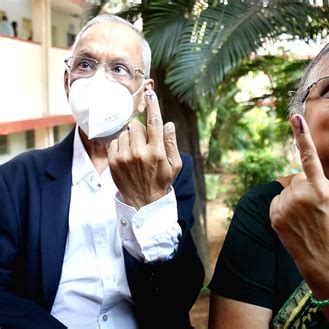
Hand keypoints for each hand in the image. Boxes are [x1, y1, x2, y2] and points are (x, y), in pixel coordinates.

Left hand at [108, 89, 181, 208]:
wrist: (143, 202)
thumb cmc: (162, 181)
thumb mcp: (175, 165)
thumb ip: (171, 143)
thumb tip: (168, 124)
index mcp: (157, 152)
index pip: (155, 123)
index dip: (153, 106)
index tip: (151, 93)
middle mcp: (140, 153)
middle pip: (136, 125)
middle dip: (140, 130)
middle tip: (145, 143)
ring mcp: (125, 157)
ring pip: (125, 132)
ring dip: (130, 138)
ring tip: (136, 152)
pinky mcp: (113, 161)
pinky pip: (116, 141)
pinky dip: (121, 145)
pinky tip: (127, 156)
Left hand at [269, 114, 328, 291]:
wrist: (325, 260)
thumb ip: (318, 183)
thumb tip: (298, 175)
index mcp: (321, 189)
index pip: (310, 157)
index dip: (302, 136)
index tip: (295, 117)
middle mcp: (301, 195)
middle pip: (297, 178)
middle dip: (305, 188)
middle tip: (315, 209)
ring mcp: (285, 206)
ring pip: (287, 191)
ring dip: (294, 200)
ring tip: (306, 219)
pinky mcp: (274, 215)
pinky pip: (277, 201)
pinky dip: (284, 209)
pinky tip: (294, 223)